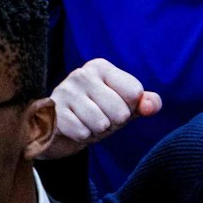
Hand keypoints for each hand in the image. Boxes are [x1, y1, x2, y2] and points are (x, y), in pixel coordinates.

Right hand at [41, 58, 162, 159]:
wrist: (63, 127)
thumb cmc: (100, 112)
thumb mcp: (126, 106)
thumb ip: (147, 103)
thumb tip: (149, 107)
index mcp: (100, 67)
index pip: (134, 92)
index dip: (130, 107)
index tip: (116, 105)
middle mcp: (81, 74)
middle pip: (120, 111)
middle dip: (114, 122)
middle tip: (101, 117)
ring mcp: (64, 91)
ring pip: (101, 123)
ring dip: (98, 130)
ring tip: (87, 122)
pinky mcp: (53, 111)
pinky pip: (82, 132)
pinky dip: (83, 135)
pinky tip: (74, 126)